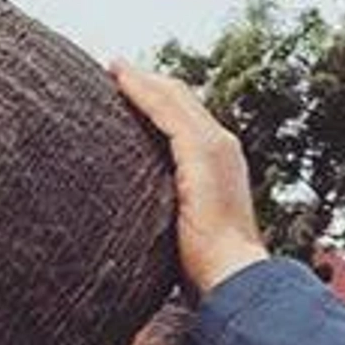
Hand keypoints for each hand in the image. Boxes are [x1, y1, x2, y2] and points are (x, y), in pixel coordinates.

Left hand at [108, 62, 267, 295]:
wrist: (232, 277)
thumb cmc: (207, 270)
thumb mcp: (183, 232)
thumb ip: (169, 215)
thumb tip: (138, 225)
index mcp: (218, 165)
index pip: (185, 122)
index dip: (158, 103)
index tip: (127, 94)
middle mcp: (221, 146)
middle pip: (180, 100)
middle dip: (148, 83)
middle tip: (114, 70)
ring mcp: (214, 146)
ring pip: (173, 96)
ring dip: (141, 79)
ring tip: (112, 67)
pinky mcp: (201, 150)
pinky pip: (165, 110)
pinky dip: (141, 91)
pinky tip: (118, 80)